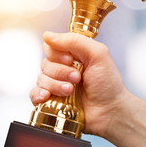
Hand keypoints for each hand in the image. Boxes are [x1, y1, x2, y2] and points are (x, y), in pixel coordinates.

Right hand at [30, 31, 145, 146]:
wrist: (111, 111)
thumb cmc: (109, 84)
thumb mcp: (98, 54)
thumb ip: (74, 40)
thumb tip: (48, 35)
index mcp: (72, 55)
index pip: (51, 47)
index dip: (57, 53)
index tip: (69, 59)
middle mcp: (62, 69)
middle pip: (45, 63)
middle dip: (60, 71)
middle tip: (77, 78)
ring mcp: (56, 85)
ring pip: (41, 79)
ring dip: (56, 85)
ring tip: (71, 91)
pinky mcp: (51, 101)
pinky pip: (34, 94)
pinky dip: (38, 94)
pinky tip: (48, 96)